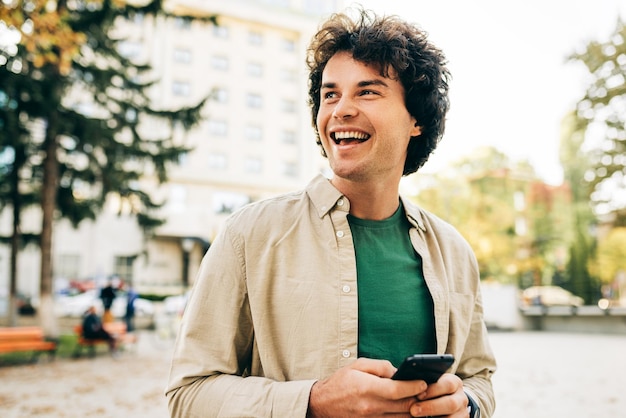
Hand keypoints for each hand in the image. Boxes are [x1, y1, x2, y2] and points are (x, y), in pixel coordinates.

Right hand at [307, 358, 427, 416]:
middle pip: (405, 406)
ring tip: (416, 400)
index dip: (414, 386)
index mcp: (367, 388)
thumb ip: (380, 366)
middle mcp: (370, 407)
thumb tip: (399, 371)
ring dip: (412, 410)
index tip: (423, 382)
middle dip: (418, 398)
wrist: (321, 404)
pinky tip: (404, 410)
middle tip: (425, 392)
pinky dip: (401, 417)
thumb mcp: (358, 365)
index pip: (398, 390)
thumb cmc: (340, 382)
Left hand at [408, 373, 468, 417]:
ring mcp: (462, 412)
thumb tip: (407, 382)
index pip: (447, 384)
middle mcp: (461, 397)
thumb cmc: (432, 390)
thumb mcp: (431, 383)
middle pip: (450, 403)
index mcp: (454, 383)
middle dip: (431, 407)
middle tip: (413, 410)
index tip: (418, 395)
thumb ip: (423, 383)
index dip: (432, 390)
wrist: (446, 402)